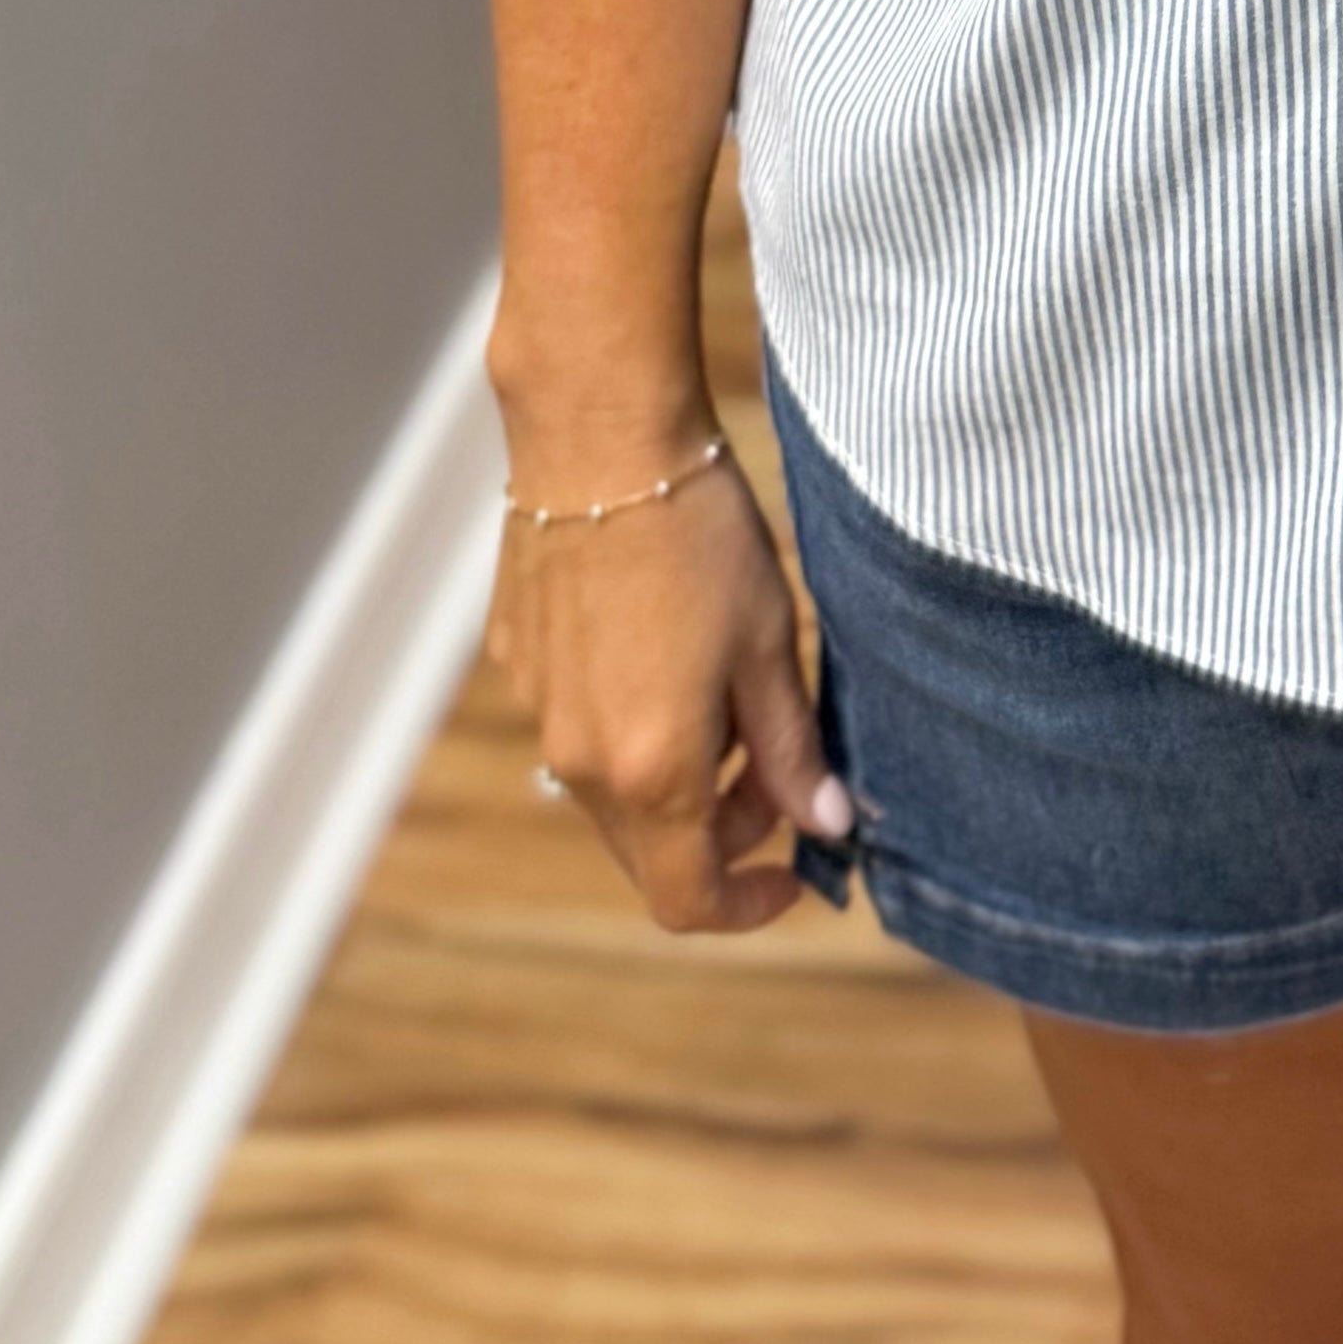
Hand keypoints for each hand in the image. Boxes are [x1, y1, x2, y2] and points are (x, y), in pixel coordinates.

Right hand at [488, 439, 850, 935]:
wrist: (601, 438)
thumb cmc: (700, 536)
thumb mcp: (768, 643)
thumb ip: (792, 748)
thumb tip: (825, 823)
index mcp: (649, 771)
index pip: (688, 900)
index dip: (748, 905)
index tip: (795, 870)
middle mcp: (579, 762)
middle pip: (650, 852)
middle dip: (722, 831)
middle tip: (778, 765)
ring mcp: (537, 713)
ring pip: (612, 792)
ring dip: (675, 778)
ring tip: (726, 688)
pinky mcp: (516, 663)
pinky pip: (578, 726)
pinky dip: (629, 722)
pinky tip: (664, 641)